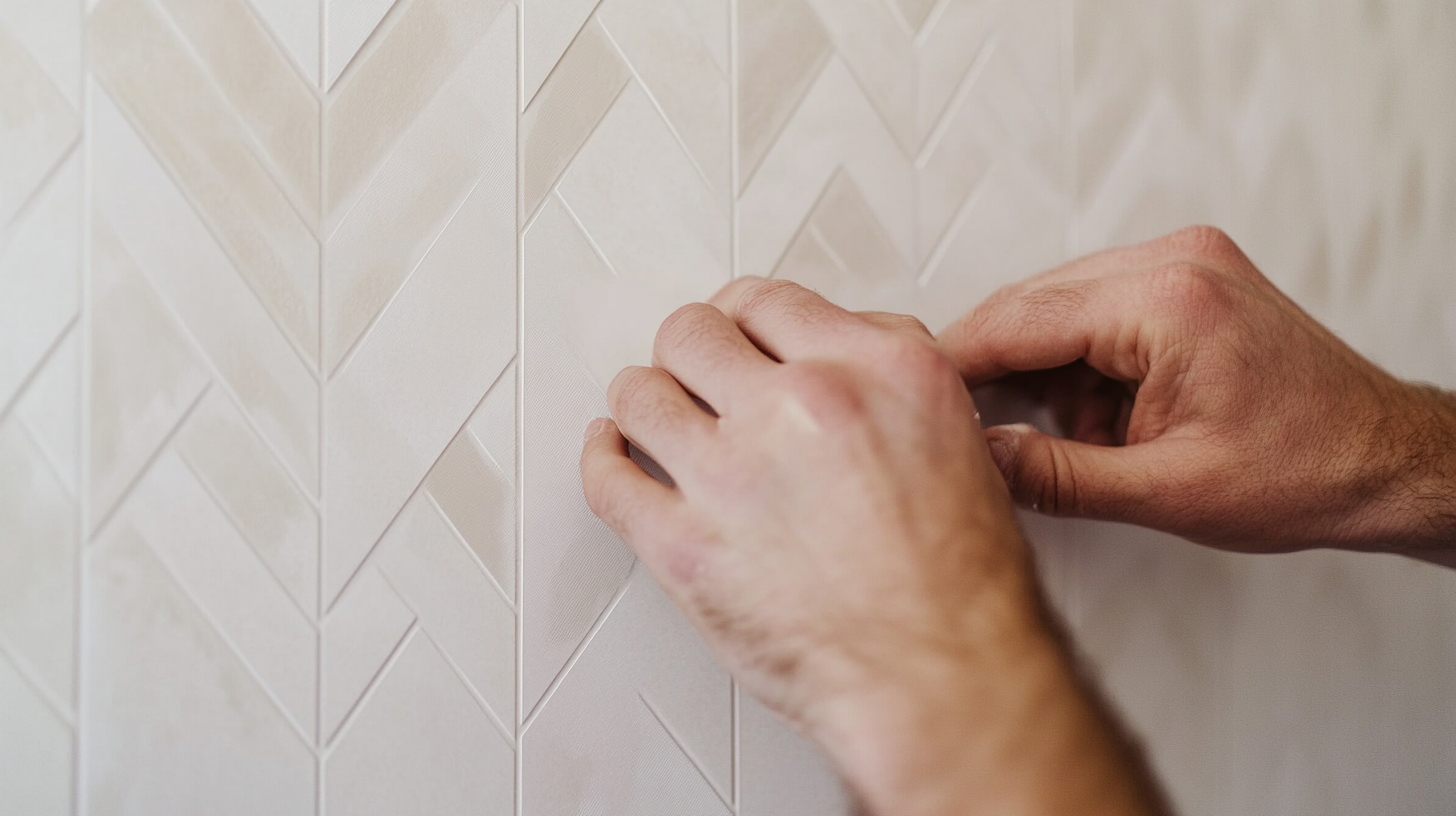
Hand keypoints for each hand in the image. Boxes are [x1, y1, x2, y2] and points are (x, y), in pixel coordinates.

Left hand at [581, 279, 1166, 815]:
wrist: (945, 679)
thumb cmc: (962, 585)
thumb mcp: (957, 436)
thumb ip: (886, 375)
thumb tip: (829, 349)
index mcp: (877, 370)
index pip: (767, 300)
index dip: (741, 318)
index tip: (732, 335)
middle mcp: (803, 408)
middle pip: (693, 333)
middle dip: (688, 353)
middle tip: (690, 375)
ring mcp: (734, 476)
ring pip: (640, 395)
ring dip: (641, 402)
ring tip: (647, 414)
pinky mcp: (684, 547)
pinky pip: (607, 478)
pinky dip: (602, 458)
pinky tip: (612, 454)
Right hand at [939, 226, 1455, 561]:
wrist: (1384, 459)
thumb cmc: (1306, 471)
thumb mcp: (1165, 492)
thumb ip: (1056, 475)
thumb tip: (978, 459)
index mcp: (1167, 302)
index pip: (1017, 320)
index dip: (954, 366)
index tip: (911, 401)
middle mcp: (1174, 262)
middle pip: (1029, 303)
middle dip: (996, 371)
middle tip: (973, 433)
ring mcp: (1184, 260)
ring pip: (1057, 305)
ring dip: (1042, 369)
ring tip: (1076, 438)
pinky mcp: (1188, 274)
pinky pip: (1095, 306)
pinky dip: (1080, 360)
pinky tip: (1100, 414)